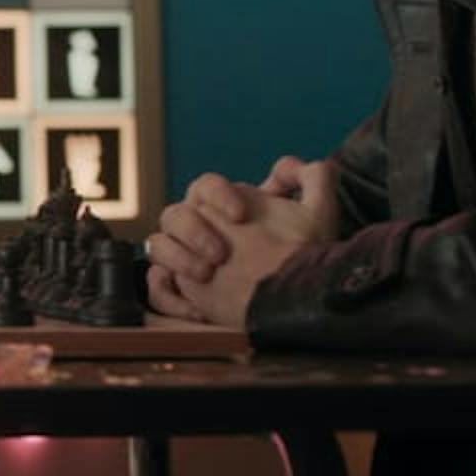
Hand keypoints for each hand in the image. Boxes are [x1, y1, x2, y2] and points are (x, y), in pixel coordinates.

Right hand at [143, 161, 328, 327]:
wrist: (298, 300)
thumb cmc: (304, 256)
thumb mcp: (318, 216)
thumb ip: (314, 178)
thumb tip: (288, 166)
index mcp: (223, 205)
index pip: (204, 186)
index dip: (218, 195)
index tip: (241, 215)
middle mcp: (199, 228)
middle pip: (173, 215)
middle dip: (194, 232)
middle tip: (221, 254)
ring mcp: (186, 258)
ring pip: (157, 246)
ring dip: (177, 258)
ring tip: (206, 275)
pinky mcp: (181, 291)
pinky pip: (156, 289)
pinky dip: (170, 296)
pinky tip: (197, 310)